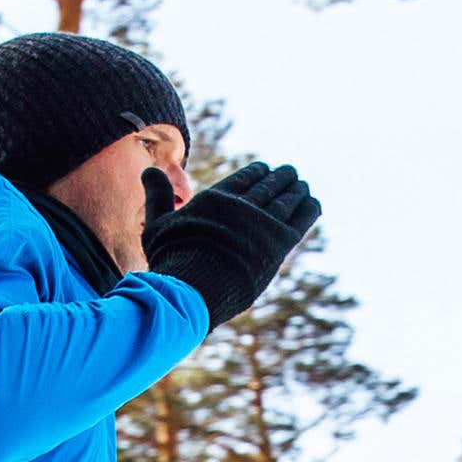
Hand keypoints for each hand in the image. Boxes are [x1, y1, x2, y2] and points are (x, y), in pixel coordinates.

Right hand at [141, 159, 319, 328]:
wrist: (190, 292)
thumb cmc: (170, 262)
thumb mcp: (157, 224)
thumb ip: (158, 195)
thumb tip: (149, 170)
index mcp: (216, 199)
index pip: (244, 178)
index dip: (257, 173)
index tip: (265, 169)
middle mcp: (241, 207)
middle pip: (268, 186)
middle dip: (280, 178)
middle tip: (290, 174)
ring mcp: (261, 225)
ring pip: (286, 200)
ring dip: (296, 190)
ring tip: (302, 185)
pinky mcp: (278, 244)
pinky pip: (300, 219)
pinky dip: (308, 208)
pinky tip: (313, 201)